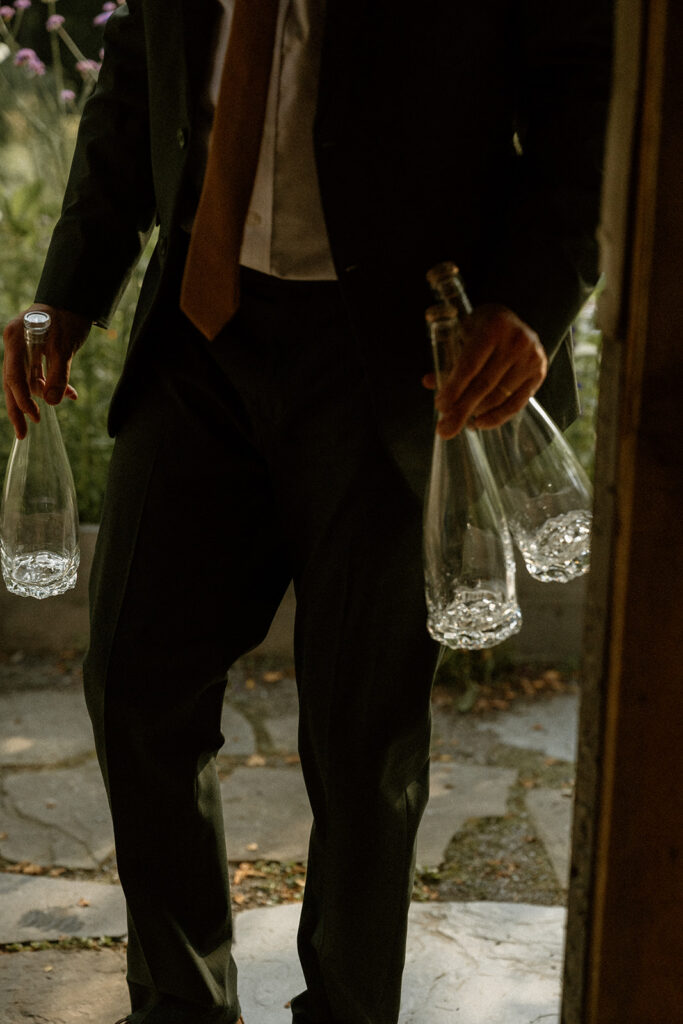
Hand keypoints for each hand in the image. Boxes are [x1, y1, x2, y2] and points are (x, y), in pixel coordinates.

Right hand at [3, 304, 90, 438]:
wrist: (75, 299)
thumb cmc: (68, 318)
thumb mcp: (65, 348)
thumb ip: (58, 375)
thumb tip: (51, 403)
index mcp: (16, 339)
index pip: (13, 376)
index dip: (21, 399)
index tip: (32, 416)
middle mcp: (14, 345)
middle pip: (13, 383)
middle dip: (20, 408)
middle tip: (23, 434)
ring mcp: (23, 349)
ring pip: (27, 380)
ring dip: (44, 394)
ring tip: (65, 399)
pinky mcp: (34, 352)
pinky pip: (38, 374)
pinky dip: (52, 383)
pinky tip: (70, 393)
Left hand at [422, 304, 546, 437]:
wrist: (515, 323)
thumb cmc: (483, 329)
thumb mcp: (464, 334)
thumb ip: (449, 358)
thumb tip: (429, 383)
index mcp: (494, 326)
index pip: (470, 365)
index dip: (454, 389)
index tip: (440, 406)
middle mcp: (516, 341)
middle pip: (484, 384)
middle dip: (462, 409)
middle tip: (445, 428)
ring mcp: (531, 358)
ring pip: (499, 396)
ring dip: (476, 414)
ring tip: (459, 422)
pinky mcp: (539, 373)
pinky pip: (516, 403)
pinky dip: (497, 417)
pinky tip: (480, 423)